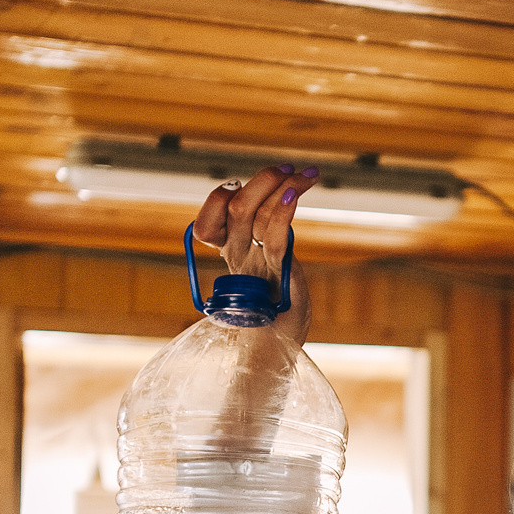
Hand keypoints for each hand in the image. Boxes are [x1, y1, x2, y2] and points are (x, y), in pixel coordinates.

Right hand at [192, 165, 315, 344]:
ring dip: (281, 186)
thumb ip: (271, 238)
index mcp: (229, 255)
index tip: (236, 185)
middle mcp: (236, 257)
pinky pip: (276, 234)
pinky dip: (285, 208)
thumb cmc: (280, 309)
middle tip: (285, 168)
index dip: (217, 200)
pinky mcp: (277, 273)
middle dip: (261, 180)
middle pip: (236, 208)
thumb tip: (283, 200)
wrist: (281, 345)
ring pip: (255, 214)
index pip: (207, 224)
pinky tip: (296, 189)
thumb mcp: (272, 269)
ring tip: (306, 175)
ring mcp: (255, 264)